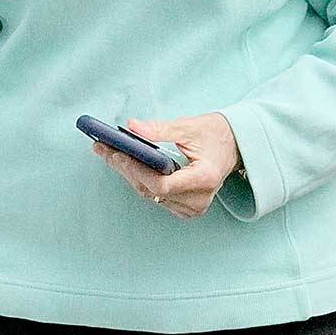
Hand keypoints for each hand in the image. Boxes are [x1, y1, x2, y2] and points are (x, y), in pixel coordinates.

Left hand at [92, 113, 239, 219]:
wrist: (233, 147)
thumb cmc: (213, 135)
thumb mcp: (189, 126)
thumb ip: (160, 129)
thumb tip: (132, 127)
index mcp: (204, 178)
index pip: (163, 184)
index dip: (137, 170)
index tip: (118, 153)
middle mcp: (199, 199)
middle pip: (152, 189)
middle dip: (125, 168)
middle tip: (102, 148)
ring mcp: (193, 207)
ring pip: (150, 194)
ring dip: (128, 173)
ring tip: (106, 152)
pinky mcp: (185, 207)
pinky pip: (156, 195)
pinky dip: (139, 179)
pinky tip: (124, 163)